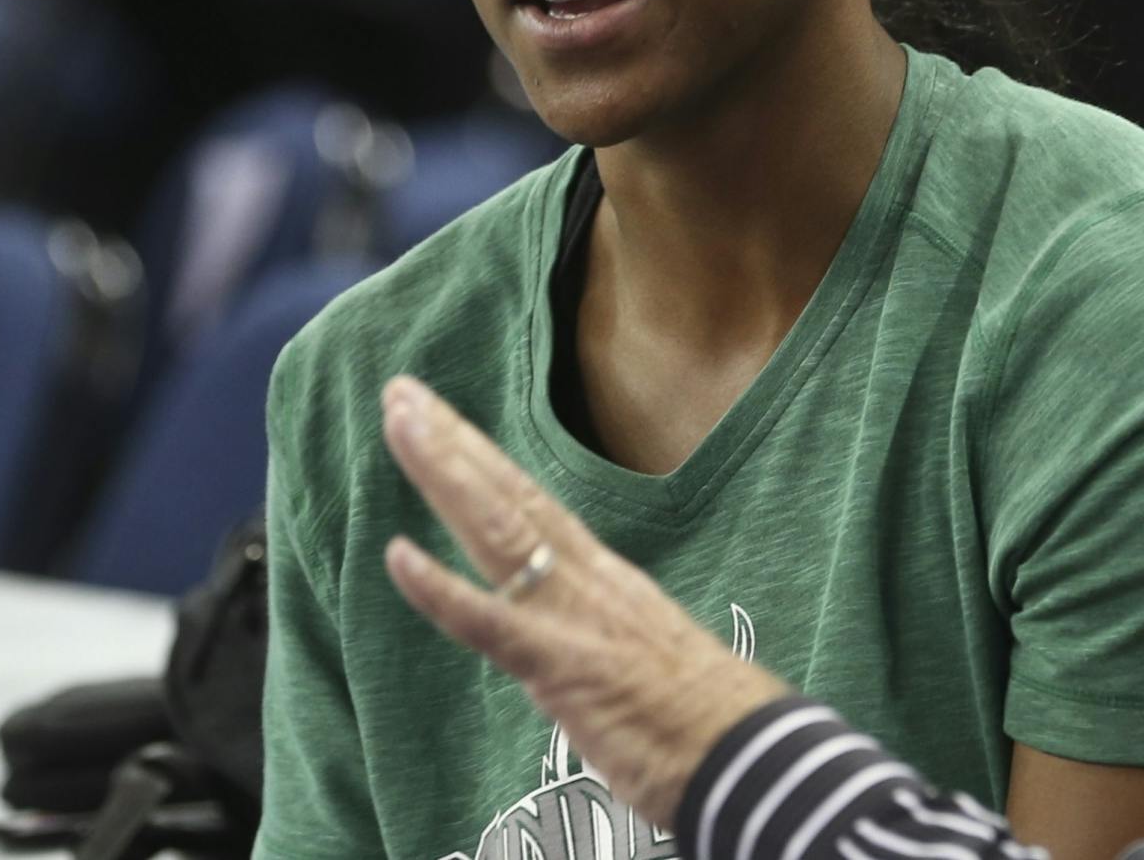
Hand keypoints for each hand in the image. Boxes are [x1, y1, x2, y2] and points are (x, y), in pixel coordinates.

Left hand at [378, 374, 788, 827]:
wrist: (746, 752)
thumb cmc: (705, 719)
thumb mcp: (646, 657)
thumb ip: (602, 637)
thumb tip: (584, 639)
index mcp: (605, 580)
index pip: (533, 506)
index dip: (485, 462)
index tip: (442, 420)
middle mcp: (588, 581)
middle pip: (510, 497)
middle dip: (453, 443)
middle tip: (402, 391)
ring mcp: (574, 617)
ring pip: (498, 532)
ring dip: (444, 474)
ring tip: (401, 421)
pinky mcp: (562, 665)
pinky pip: (490, 624)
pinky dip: (441, 590)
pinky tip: (397, 554)